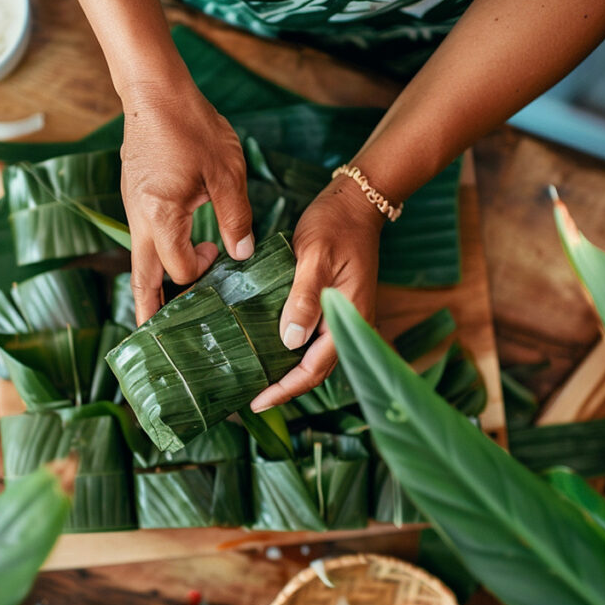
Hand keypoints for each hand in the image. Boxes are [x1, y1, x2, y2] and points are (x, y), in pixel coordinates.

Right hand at [120, 83, 253, 324]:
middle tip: (153, 337)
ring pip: (140, 256)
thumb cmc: (192, 126)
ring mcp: (132, 206)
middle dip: (148, 308)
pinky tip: (171, 251)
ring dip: (152, 280)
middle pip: (141, 277)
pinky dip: (154, 253)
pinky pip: (142, 234)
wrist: (154, 90)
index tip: (218, 255)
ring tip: (160, 307)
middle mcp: (140, 218)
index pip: (180, 269)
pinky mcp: (134, 194)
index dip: (202, 272)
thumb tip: (241, 255)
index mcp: (161, 217)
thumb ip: (236, 218)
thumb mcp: (227, 172)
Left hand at [250, 180, 384, 411]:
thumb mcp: (316, 257)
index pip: (316, 369)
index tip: (257, 401)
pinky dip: (290, 349)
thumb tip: (290, 341)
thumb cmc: (336, 225)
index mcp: (348, 319)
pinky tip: (266, 348)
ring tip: (254, 379)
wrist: (356, 203)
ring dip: (286, 371)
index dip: (285, 389)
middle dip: (284, 387)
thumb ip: (303, 298)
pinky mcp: (333, 307)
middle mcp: (348, 325)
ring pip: (314, 357)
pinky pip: (312, 338)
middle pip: (315, 371)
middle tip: (248, 398)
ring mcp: (342, 317)